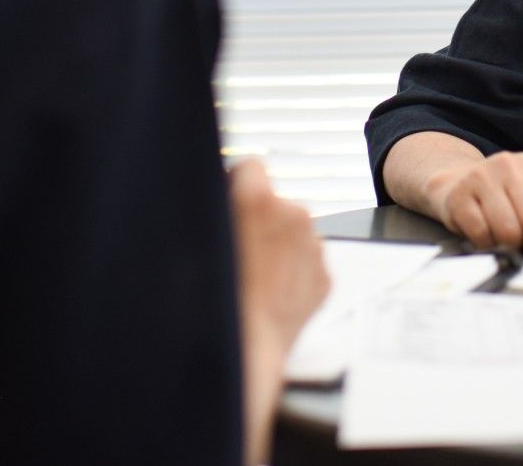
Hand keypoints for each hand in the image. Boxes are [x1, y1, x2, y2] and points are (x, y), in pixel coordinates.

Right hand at [229, 159, 329, 356]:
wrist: (243, 355)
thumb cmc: (213, 301)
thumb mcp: (197, 237)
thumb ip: (212, 205)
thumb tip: (217, 190)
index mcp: (260, 199)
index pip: (251, 166)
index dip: (235, 185)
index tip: (226, 205)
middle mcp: (296, 215)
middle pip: (274, 203)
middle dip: (258, 220)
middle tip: (235, 253)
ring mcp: (315, 248)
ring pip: (292, 233)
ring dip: (275, 247)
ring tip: (250, 280)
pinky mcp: (325, 277)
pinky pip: (305, 262)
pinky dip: (290, 274)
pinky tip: (268, 296)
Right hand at [425, 149, 522, 258]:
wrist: (454, 182)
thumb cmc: (503, 193)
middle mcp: (511, 164)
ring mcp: (482, 177)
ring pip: (509, 230)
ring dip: (510, 244)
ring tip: (505, 236)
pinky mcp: (459, 196)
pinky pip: (482, 235)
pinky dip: (487, 243)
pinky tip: (485, 233)